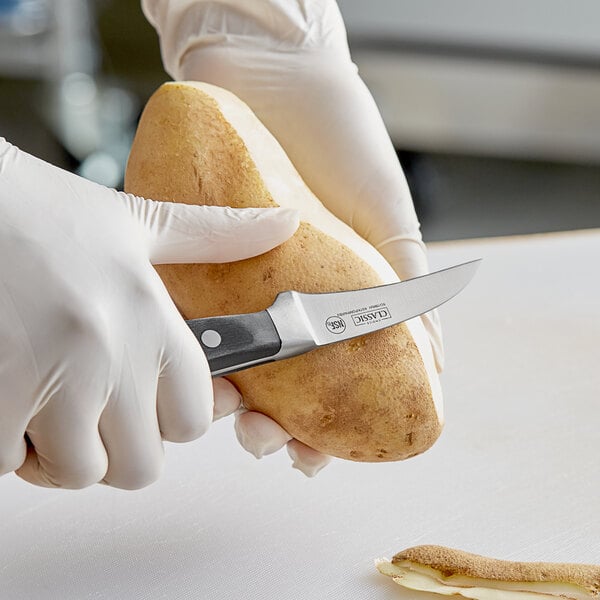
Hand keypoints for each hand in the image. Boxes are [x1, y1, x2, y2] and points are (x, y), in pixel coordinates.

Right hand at [0, 138, 297, 488]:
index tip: (148, 402)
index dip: (170, 419)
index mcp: (150, 316)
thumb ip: (216, 234)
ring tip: (46, 404)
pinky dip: (8, 445)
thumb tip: (284, 224)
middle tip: (96, 413)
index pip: (192, 419)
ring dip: (61, 454)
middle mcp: (108, 352)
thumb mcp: (136, 221)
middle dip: (118, 449)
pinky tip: (7, 395)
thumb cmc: (39, 213)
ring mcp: (46, 379)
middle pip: (141, 465)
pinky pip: (7, 462)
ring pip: (79, 473)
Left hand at [142, 0, 441, 474]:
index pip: (321, 382)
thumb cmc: (344, 145)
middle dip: (267, 426)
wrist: (280, 77)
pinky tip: (196, 369)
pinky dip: (189, 343)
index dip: (321, 428)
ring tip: (231, 414)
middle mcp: (274, 298)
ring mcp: (228, 280)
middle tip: (266, 441)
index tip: (316, 459)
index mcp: (323, 300)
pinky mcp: (190, 253)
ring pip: (222, 358)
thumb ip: (407, 287)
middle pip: (267, 383)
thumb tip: (436, 363)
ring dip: (225, 399)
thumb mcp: (389, 220)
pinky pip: (180, 307)